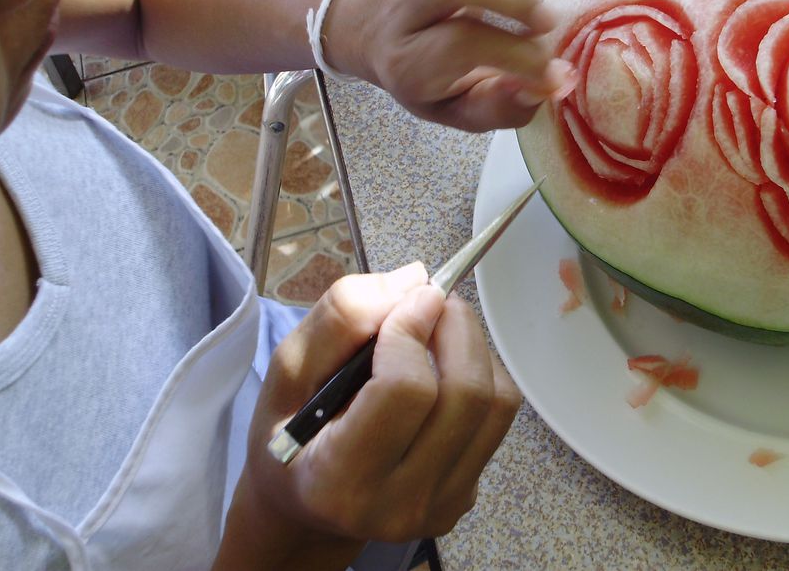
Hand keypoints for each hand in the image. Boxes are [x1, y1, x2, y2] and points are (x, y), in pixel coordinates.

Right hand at [216, 263, 521, 570]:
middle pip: (465, 394)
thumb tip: (415, 280)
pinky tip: (446, 367)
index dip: (412, 329)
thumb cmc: (290, 433)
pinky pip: (499, 419)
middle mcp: (398, 506)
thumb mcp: (288, 371)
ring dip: (474, 347)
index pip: (405, 389)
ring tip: (440, 327)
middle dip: (456, 328)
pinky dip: (484, 374)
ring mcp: (440, 506)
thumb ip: (341, 319)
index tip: (410, 297)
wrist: (305, 507)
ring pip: (496, 403)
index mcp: (338, 481)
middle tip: (432, 300)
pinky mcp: (466, 497)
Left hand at [327, 0, 571, 131]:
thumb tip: (556, 81)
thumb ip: (505, 107)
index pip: (463, 45)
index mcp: (412, 66)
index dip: (517, 54)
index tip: (551, 68)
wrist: (382, 44)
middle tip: (544, 19)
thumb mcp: (465, 111)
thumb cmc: (436, 82)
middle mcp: (402, 16)